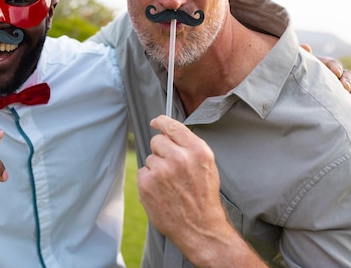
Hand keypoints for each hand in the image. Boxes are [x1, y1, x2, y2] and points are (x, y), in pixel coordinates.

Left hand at [137, 116, 265, 266]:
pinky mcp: (147, 184)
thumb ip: (189, 147)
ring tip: (170, 186)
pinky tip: (161, 193)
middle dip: (161, 152)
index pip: (173, 126)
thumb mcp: (207, 166)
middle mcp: (179, 158)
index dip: (161, 122)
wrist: (200, 228)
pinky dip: (148, 182)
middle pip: (157, 141)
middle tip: (171, 170)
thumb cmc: (204, 198)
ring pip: (150, 159)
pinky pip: (142, 173)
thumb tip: (168, 132)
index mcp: (197, 151)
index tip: (155, 122)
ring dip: (156, 169)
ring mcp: (161, 171)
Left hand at [300, 44, 350, 111]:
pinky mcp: (343, 104)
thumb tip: (305, 47)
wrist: (293, 95)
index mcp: (325, 66)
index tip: (336, 72)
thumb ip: (301, 57)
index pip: (334, 64)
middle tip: (344, 86)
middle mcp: (336, 77)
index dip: (336, 67)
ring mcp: (341, 90)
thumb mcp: (297, 68)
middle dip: (347, 80)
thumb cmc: (296, 77)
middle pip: (347, 76)